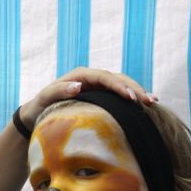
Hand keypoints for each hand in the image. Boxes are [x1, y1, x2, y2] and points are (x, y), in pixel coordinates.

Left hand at [18, 67, 152, 130]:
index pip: (104, 77)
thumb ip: (59, 90)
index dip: (119, 86)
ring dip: (137, 93)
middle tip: (149, 101)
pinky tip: (146, 108)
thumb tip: (78, 86)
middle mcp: (91, 79)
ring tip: (154, 102)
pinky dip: (132, 101)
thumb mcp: (45, 98)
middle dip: (134, 88)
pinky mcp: (100, 98)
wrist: (36, 114)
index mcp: (81, 76)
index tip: (131, 98)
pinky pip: (119, 97)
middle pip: (117, 79)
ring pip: (121, 86)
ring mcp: (97, 88)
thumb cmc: (40, 106)